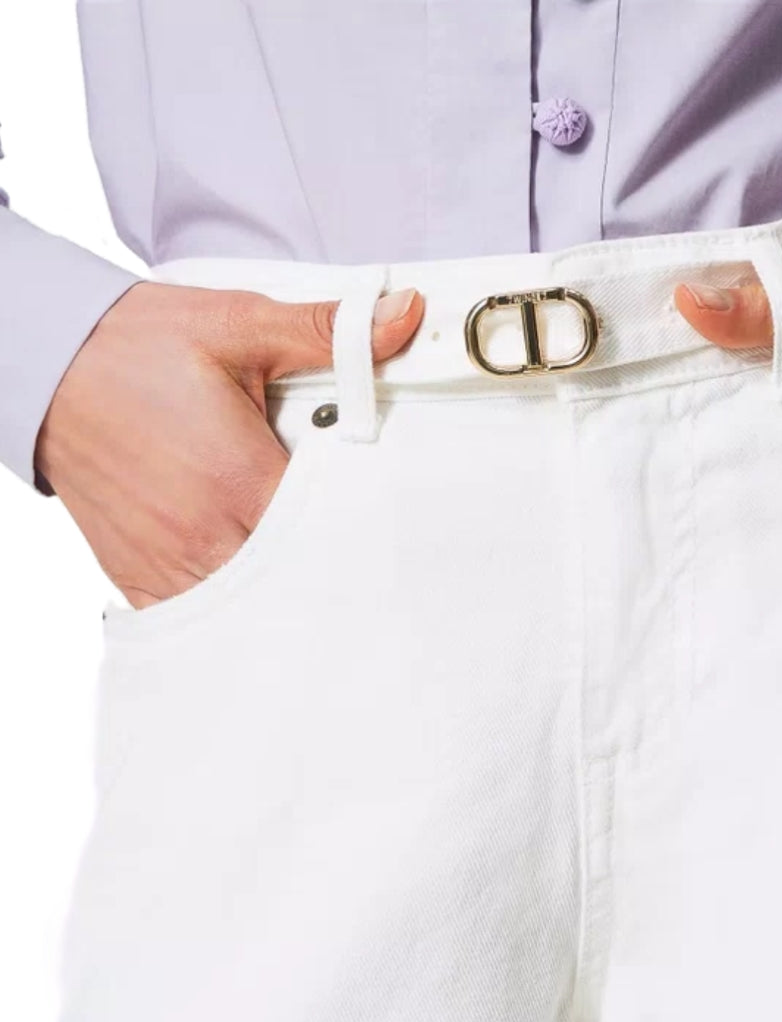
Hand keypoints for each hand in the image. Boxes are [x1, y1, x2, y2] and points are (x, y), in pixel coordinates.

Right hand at [34, 280, 424, 607]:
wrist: (48, 365)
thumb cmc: (140, 346)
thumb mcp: (240, 325)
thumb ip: (328, 333)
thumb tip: (408, 316)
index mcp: (242, 479)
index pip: (331, 532)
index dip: (363, 527)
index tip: (380, 513)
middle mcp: (208, 536)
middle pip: (298, 581)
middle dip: (328, 565)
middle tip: (348, 542)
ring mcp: (172, 566)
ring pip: (253, 610)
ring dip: (283, 591)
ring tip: (305, 562)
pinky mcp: (142, 581)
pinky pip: (203, 621)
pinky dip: (232, 611)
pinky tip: (252, 583)